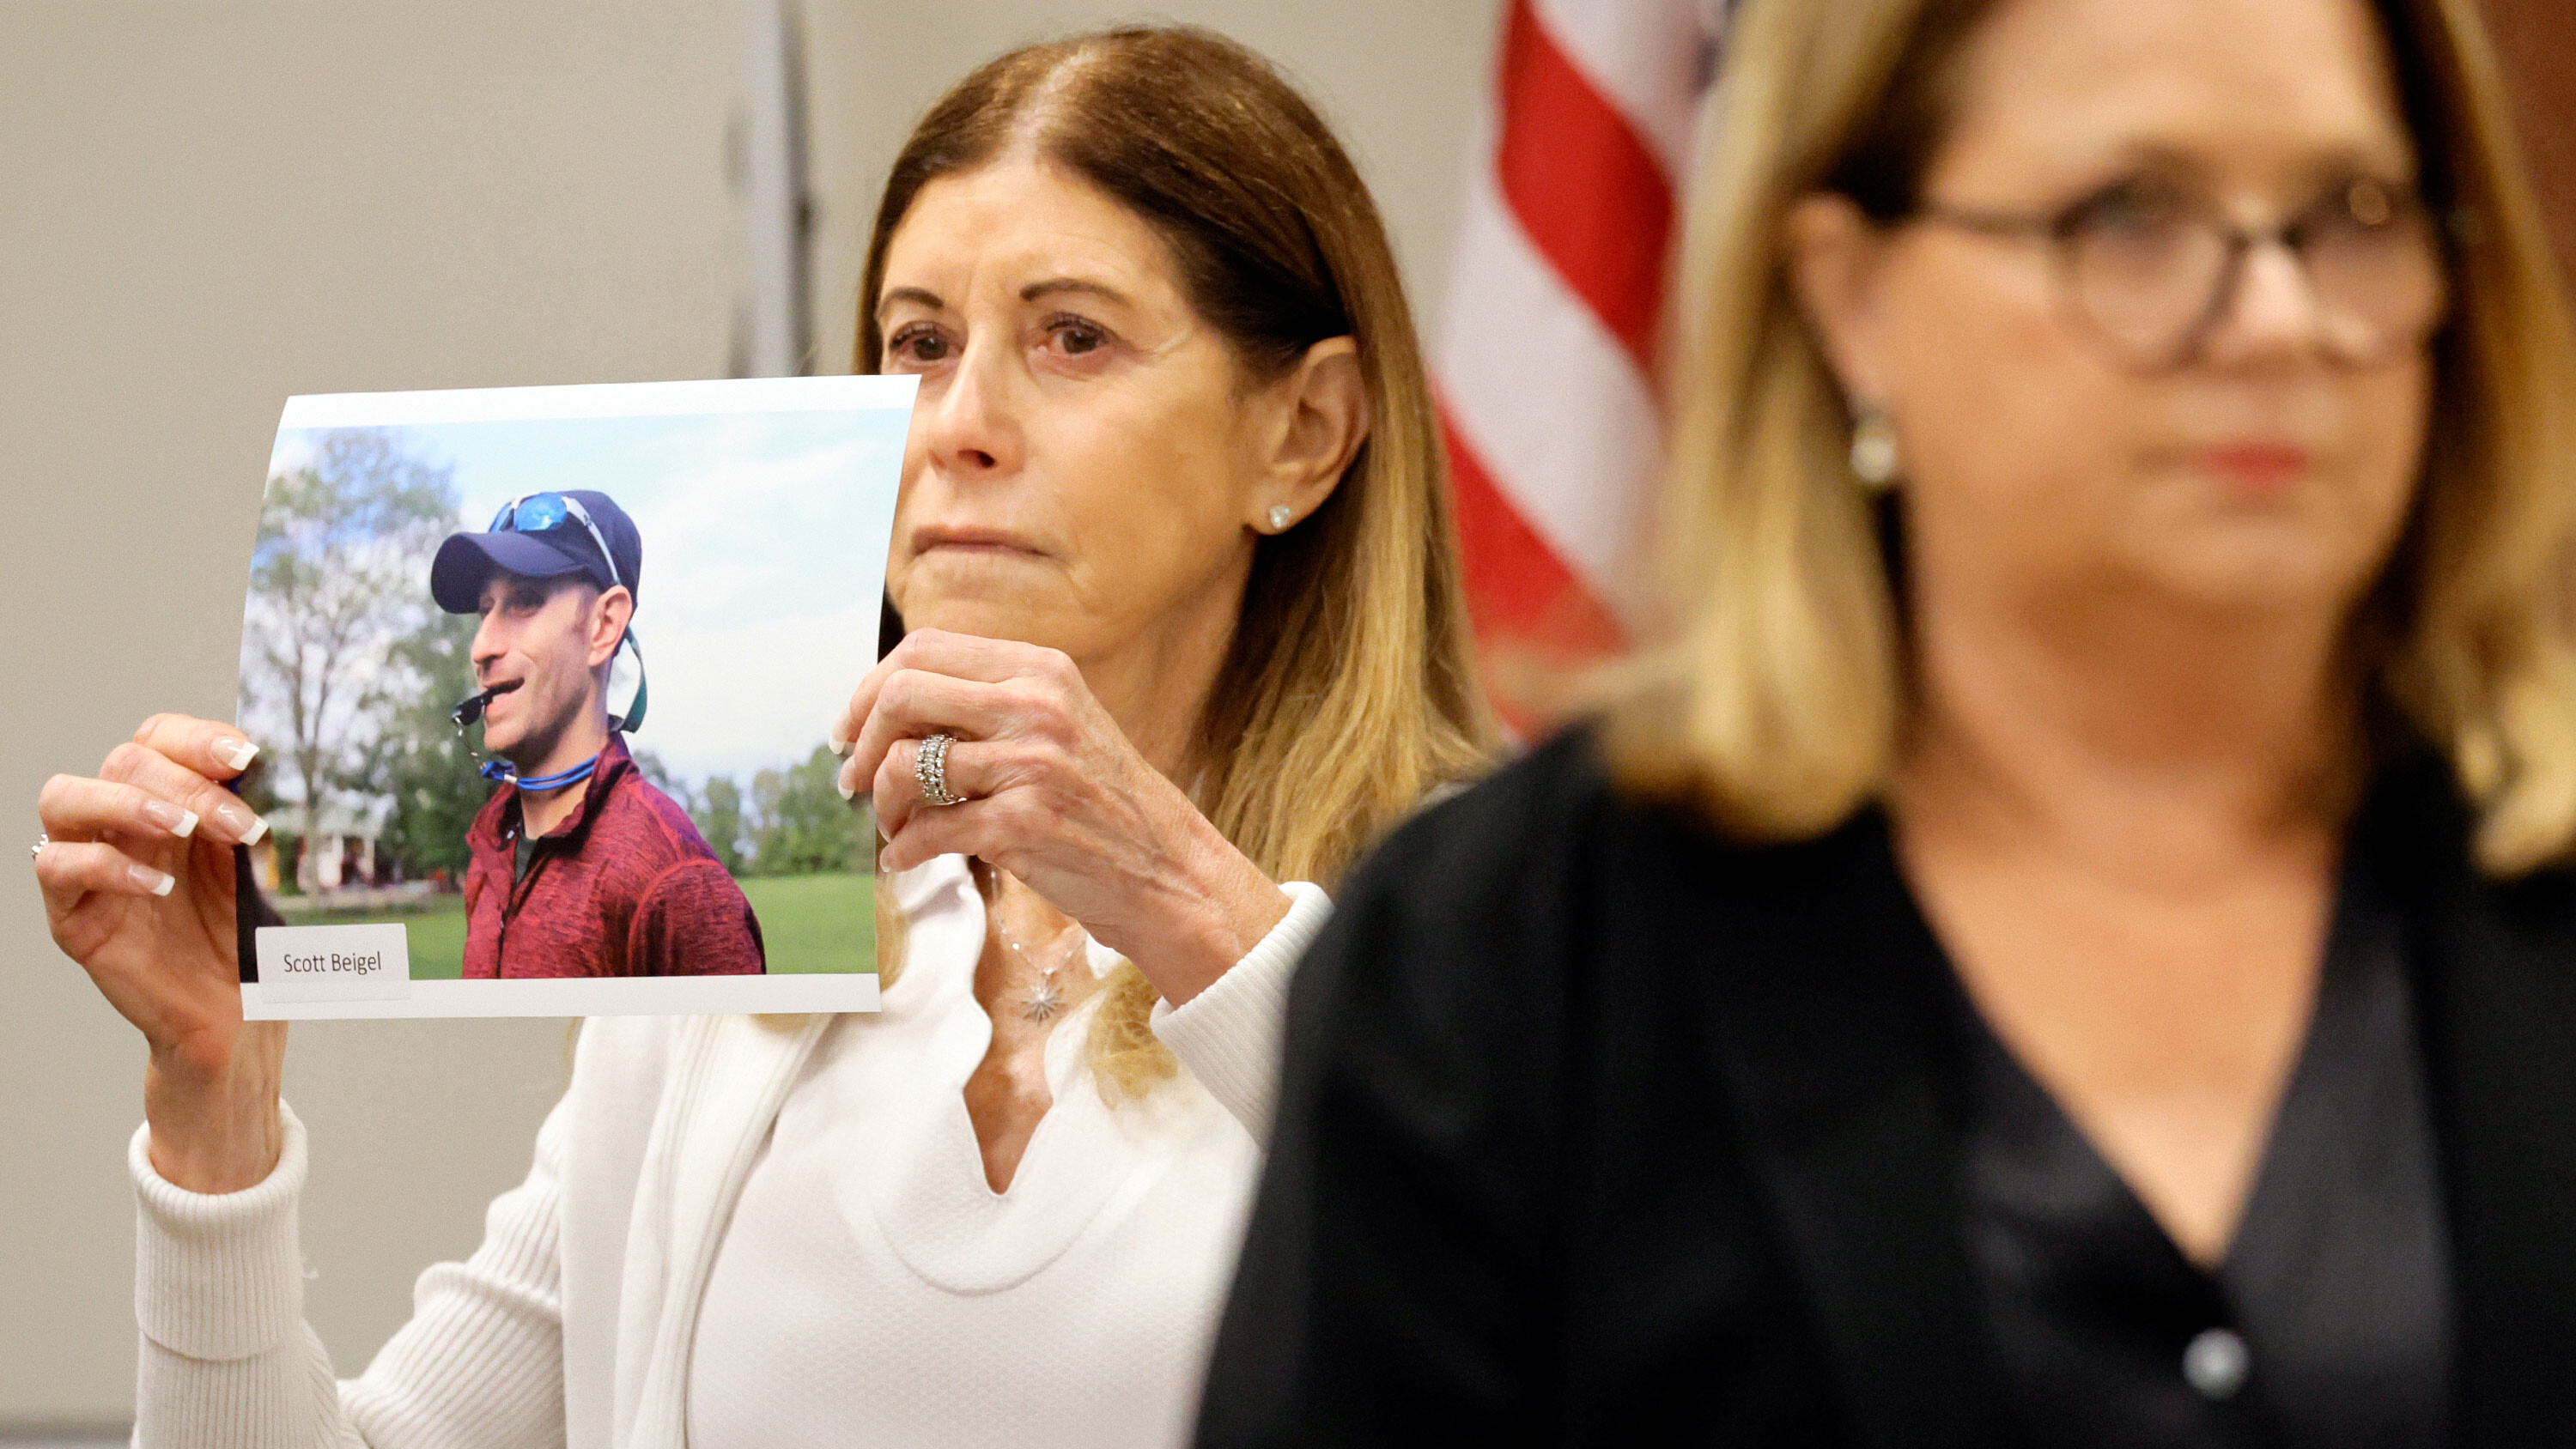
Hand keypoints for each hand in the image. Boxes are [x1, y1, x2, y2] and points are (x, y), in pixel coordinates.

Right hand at [36, 714, 284, 1191]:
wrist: (239, 1017)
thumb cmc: (247, 940)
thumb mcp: (256, 869)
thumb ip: (248, 816)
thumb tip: (260, 764)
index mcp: (170, 803)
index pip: (158, 738)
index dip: (197, 737)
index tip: (249, 756)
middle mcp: (124, 827)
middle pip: (122, 760)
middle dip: (187, 782)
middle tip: (240, 825)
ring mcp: (93, 869)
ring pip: (63, 798)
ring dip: (128, 802)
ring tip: (183, 831)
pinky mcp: (74, 916)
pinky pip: (56, 868)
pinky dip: (104, 865)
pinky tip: (158, 886)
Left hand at [832, 630, 1288, 1003]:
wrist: (1170, 872)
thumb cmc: (1106, 805)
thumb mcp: (1061, 726)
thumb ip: (992, 705)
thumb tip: (891, 708)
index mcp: (1041, 670)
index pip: (923, 649)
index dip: (869, 688)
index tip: (853, 728)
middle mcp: (1035, 705)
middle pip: (901, 694)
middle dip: (862, 742)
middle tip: (853, 779)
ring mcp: (1030, 764)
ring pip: (905, 766)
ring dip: (881, 804)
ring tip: (892, 825)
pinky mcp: (1022, 823)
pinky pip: (926, 832)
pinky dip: (901, 851)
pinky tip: (905, 861)